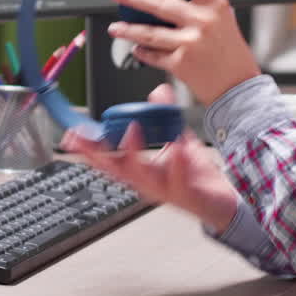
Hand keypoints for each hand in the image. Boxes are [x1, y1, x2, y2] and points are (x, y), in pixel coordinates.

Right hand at [62, 84, 238, 232]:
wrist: (223, 203)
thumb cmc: (196, 177)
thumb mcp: (178, 141)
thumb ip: (166, 117)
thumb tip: (159, 92)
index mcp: (142, 172)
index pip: (109, 160)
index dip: (89, 149)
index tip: (72, 135)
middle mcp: (147, 183)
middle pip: (116, 170)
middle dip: (98, 153)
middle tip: (84, 136)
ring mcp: (164, 191)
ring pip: (142, 176)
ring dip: (134, 153)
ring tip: (132, 130)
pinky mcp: (185, 195)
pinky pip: (178, 178)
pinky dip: (176, 161)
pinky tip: (176, 144)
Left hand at [105, 0, 260, 103]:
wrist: (240, 88)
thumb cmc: (232, 55)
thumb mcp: (224, 20)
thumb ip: (202, 6)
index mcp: (215, 5)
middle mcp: (203, 21)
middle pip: (160, 1)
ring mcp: (191, 43)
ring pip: (149, 32)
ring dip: (128, 29)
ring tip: (116, 27)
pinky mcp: (181, 64)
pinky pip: (153, 55)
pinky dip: (142, 52)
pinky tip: (136, 49)